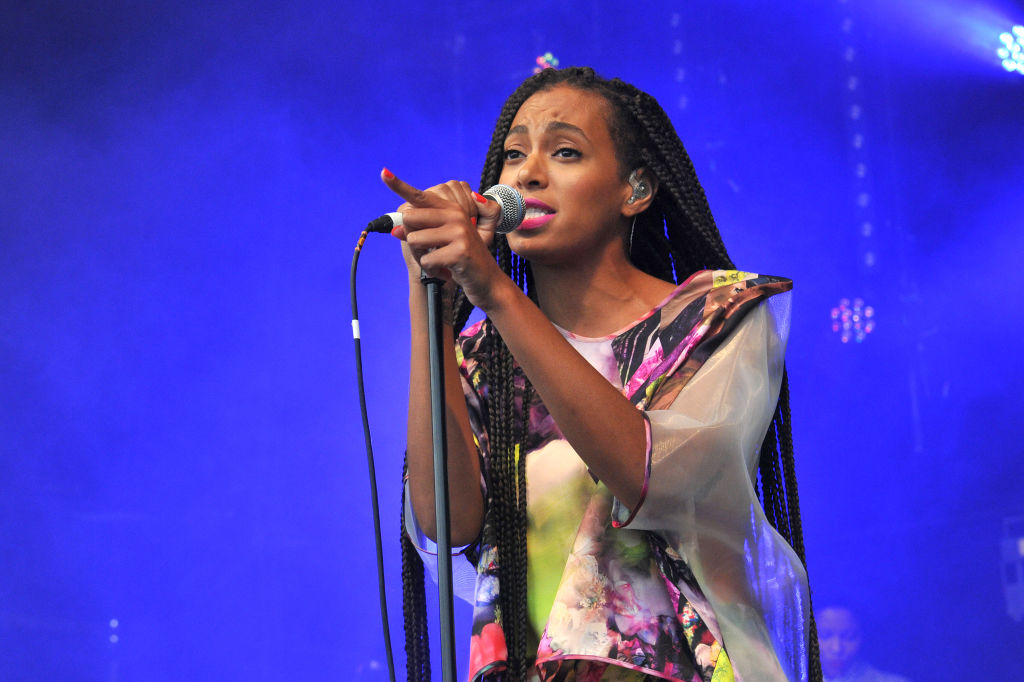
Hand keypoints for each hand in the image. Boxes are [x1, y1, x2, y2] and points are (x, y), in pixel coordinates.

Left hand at [382, 169, 507, 309]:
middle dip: (412, 241)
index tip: (384, 173)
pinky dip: (432, 271)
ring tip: (439, 262)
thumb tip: (396, 230)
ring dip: (421, 257)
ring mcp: (459, 231)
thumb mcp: (440, 242)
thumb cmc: (460, 259)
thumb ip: (418, 232)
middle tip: (429, 252)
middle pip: (410, 218)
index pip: (420, 196)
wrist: (487, 281)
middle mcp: (455, 215)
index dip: (399, 185)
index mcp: (450, 209)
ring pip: (414, 240)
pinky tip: (446, 272)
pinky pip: (427, 260)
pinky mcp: (460, 250)